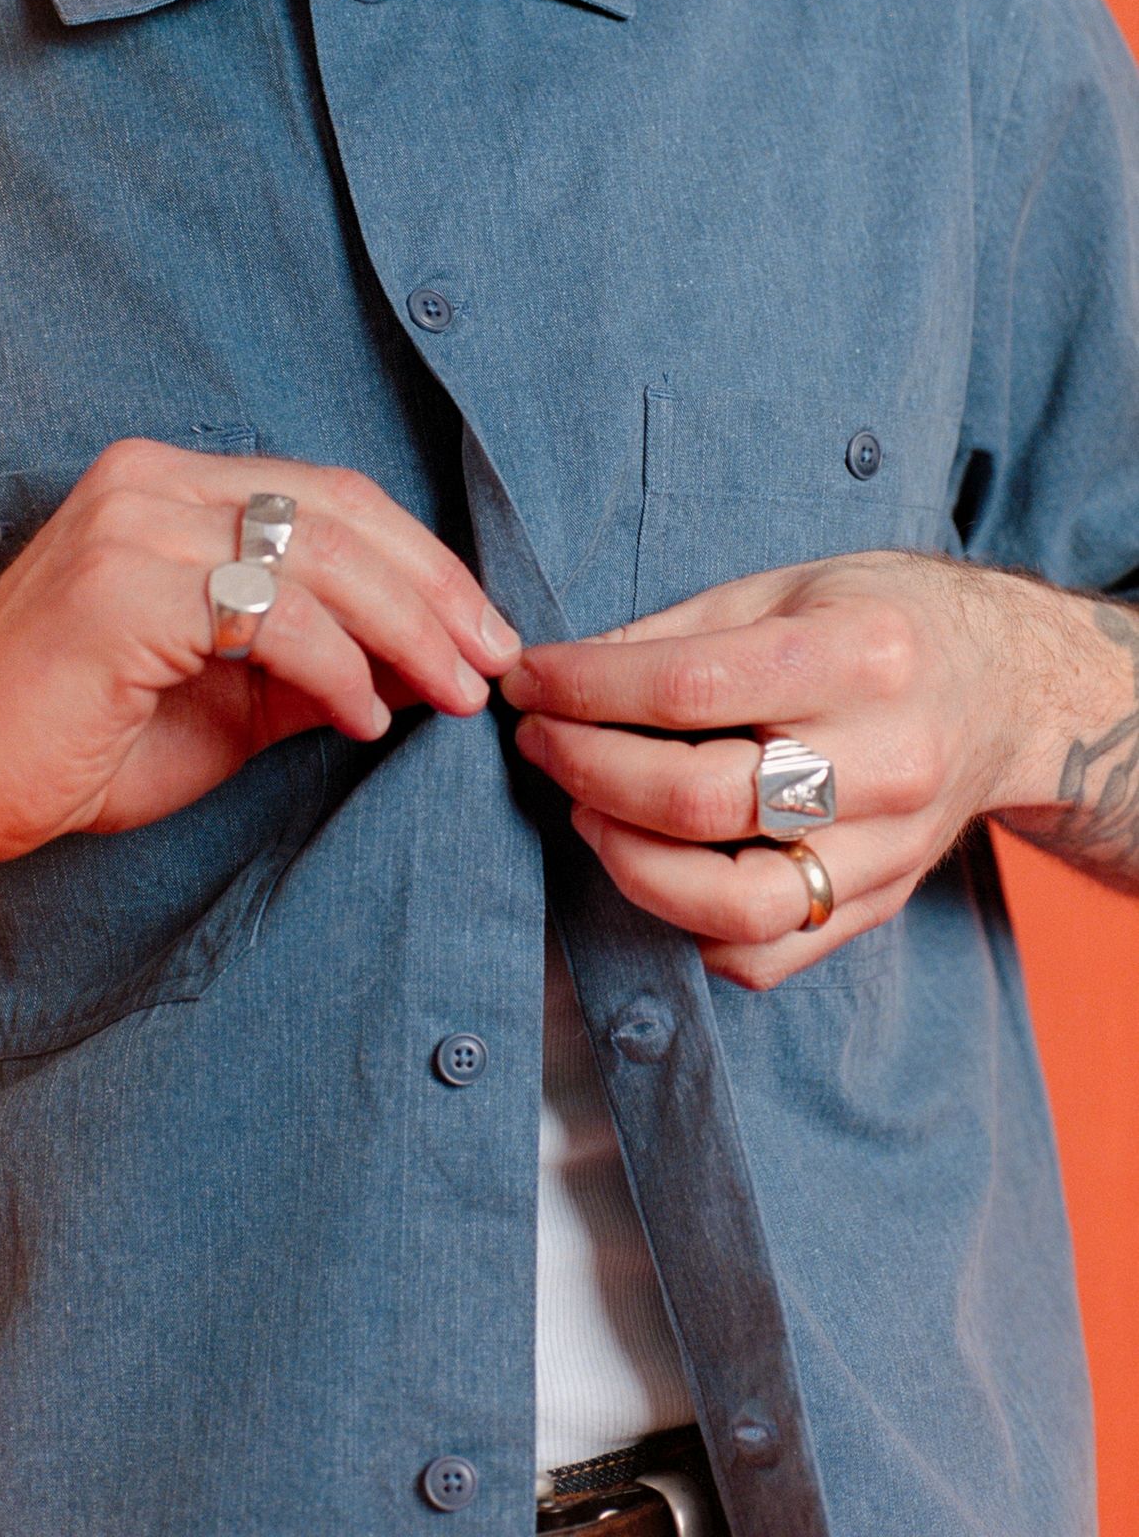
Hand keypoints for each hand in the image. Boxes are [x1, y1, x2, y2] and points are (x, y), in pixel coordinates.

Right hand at [0, 439, 521, 862]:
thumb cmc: (88, 737)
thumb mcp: (232, 695)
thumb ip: (322, 660)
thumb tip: (435, 661)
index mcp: (174, 485)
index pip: (333, 497)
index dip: (424, 561)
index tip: (487, 630)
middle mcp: (153, 482)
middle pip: (341, 514)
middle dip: (436, 592)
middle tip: (495, 662)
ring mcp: (133, 525)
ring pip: (320, 559)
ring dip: (407, 633)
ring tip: (453, 694)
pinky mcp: (122, 586)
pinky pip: (270, 617)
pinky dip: (336, 669)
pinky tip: (363, 720)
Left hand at [501, 550, 1085, 988]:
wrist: (1011, 690)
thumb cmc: (885, 622)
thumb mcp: (790, 585)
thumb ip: (678, 632)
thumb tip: (559, 674)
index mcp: (863, 655)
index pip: (689, 688)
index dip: (586, 690)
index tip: (527, 681)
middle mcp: (888, 759)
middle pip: (700, 799)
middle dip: (588, 771)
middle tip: (541, 743)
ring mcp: (891, 846)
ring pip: (733, 902)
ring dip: (626, 863)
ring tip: (583, 812)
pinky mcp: (882, 901)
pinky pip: (767, 955)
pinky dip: (686, 927)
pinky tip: (648, 869)